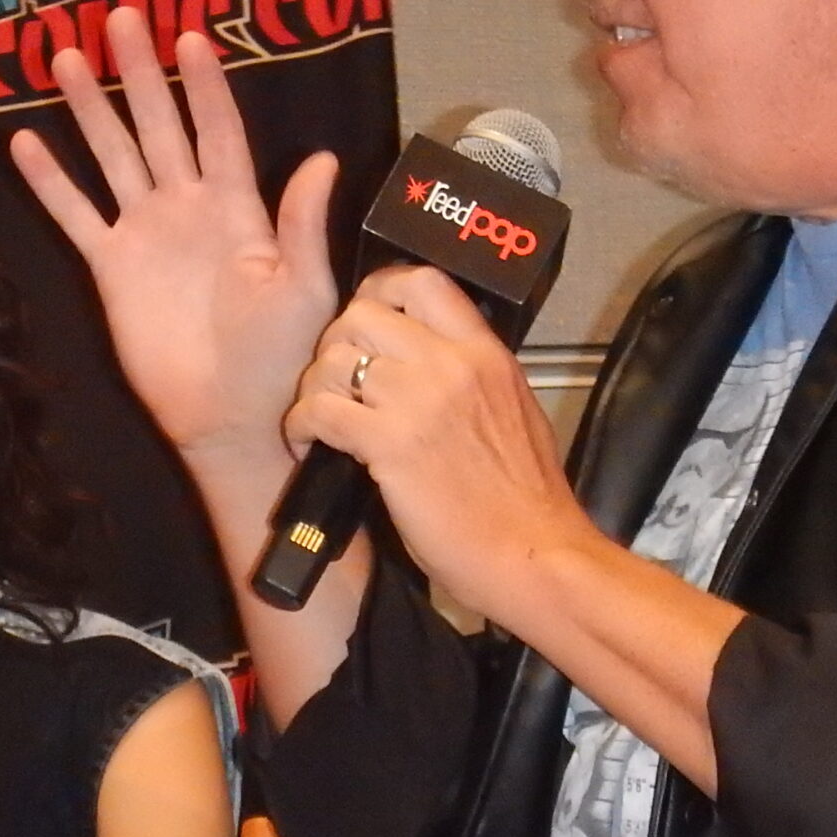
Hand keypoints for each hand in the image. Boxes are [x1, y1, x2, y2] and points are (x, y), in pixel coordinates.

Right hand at [9, 6, 341, 470]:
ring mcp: (145, 233)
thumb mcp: (304, 288)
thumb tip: (321, 159)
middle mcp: (188, 208)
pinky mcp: (110, 267)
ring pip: (114, 156)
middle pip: (159, 126)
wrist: (231, 416)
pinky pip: (76, 215)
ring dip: (91, 109)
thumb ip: (301, 223)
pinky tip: (25, 142)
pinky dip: (51, 182)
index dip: (205, 87)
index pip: (219, 131)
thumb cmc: (282, 356)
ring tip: (68, 58)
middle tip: (121, 17)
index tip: (189, 38)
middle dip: (140, 73)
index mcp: (239, 208)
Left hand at [286, 264, 596, 622]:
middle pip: (363, 314)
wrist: (534, 554)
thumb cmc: (527, 502)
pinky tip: (308, 444)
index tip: (366, 319)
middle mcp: (451, 365)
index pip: (424, 283)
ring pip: (333, 359)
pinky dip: (302, 426)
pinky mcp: (388, 444)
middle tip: (335, 378)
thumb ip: (477, 379)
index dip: (380, 292)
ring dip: (315, 388)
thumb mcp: (516, 413)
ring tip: (320, 417)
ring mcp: (419, 402)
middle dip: (336, 344)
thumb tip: (439, 367)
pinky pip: (320, 410)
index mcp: (486, 354)